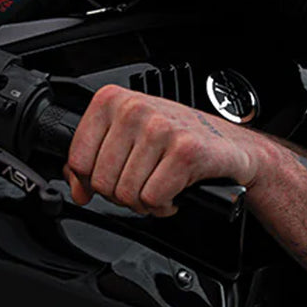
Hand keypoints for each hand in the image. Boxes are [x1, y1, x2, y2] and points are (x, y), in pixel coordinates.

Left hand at [65, 86, 258, 215]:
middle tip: (142, 185)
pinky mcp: (184, 151)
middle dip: (121, 194)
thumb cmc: (177, 140)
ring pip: (126, 193)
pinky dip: (163, 206)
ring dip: (144, 202)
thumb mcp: (127, 140)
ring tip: (158, 186)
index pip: (78, 158)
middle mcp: (134, 109)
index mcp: (112, 100)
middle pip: (101, 181)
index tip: (109, 181)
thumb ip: (93, 161)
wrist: (229, 147)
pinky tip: (172, 192)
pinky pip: (152, 198)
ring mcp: (159, 128)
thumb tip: (77, 190)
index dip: (90, 182)